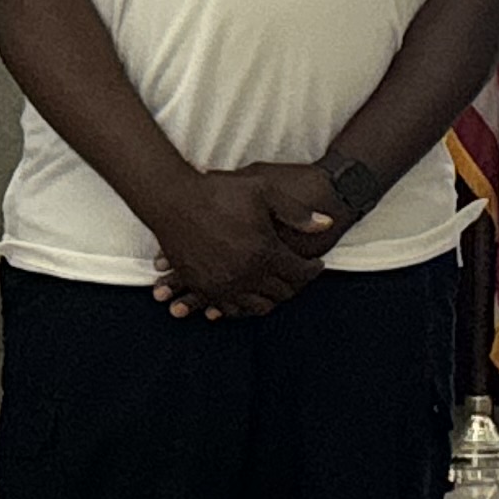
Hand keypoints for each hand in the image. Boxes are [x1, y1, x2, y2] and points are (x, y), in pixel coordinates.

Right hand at [153, 167, 340, 318]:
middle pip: (281, 293)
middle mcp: (244, 274)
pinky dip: (243, 305)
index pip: (300, 273)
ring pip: (257, 306)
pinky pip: (229, 308)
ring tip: (277, 286)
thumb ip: (297, 213)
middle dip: (296, 285)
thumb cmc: (219, 191)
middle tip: (299, 275)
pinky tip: (250, 294)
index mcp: (264, 251)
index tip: (317, 264)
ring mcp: (221, 284)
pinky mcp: (202, 287)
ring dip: (271, 298)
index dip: (313, 270)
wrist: (171, 199)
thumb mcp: (264, 191)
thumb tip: (328, 224)